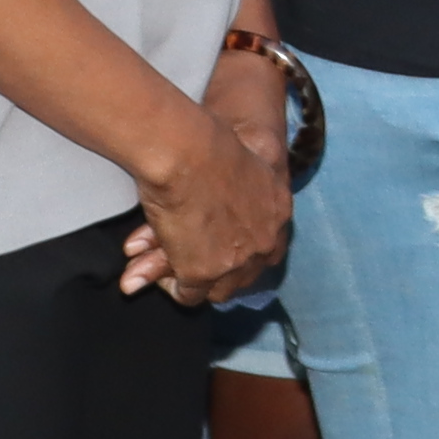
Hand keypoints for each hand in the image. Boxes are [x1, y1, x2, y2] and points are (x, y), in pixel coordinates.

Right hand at [129, 92, 293, 311]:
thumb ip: (242, 190)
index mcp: (279, 210)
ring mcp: (237, 260)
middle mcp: (265, 241)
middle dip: (218, 274)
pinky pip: (189, 295)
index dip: (241, 254)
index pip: (268, 250)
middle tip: (192, 268)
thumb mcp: (242, 163)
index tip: (220, 252)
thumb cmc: (206, 143)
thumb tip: (250, 193)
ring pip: (218, 290)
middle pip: (245, 276)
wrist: (186, 150)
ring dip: (193, 281)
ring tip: (169, 272)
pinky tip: (159, 272)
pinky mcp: (204, 272)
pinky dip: (173, 288)